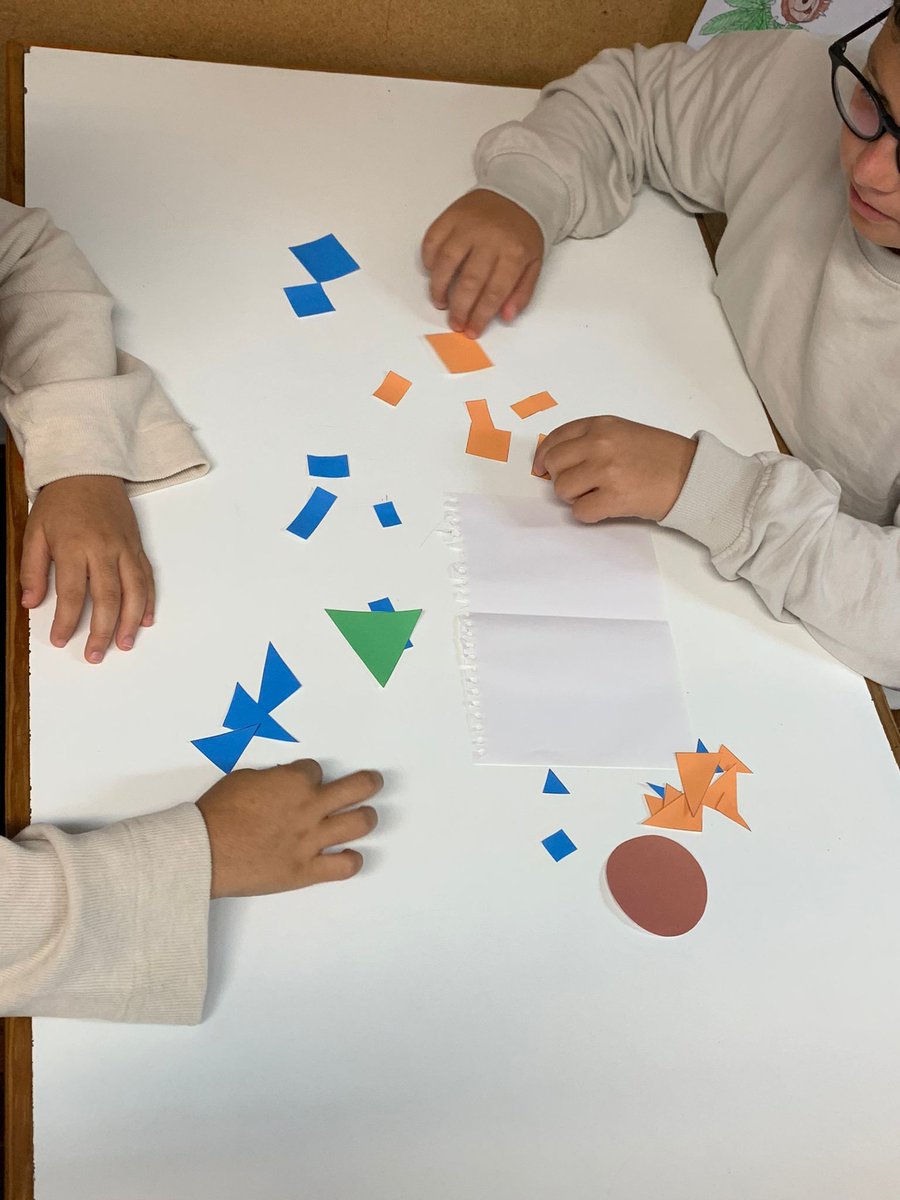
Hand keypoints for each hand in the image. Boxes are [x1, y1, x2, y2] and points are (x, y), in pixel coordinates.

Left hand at [21, 475, 154, 663]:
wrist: (89, 470)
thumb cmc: (60, 501)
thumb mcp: (34, 531)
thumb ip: (32, 569)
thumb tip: (30, 602)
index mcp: (74, 546)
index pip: (71, 592)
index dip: (66, 620)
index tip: (61, 640)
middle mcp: (103, 549)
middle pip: (107, 597)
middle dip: (101, 630)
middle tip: (96, 655)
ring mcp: (124, 548)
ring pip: (133, 591)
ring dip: (130, 621)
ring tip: (125, 644)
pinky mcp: (136, 546)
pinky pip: (146, 577)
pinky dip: (147, 600)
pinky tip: (144, 619)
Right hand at [196, 759, 381, 898]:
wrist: (203, 851)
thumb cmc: (217, 813)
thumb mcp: (243, 779)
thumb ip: (271, 780)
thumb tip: (281, 784)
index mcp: (294, 781)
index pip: (315, 771)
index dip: (309, 777)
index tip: (303, 784)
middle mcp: (310, 807)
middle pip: (356, 788)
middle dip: (368, 783)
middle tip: (372, 782)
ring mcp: (312, 839)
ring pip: (359, 823)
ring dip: (366, 817)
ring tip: (365, 816)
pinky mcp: (307, 870)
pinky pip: (344, 866)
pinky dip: (351, 860)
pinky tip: (348, 856)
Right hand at [421, 189, 543, 336]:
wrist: (517, 191)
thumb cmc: (523, 232)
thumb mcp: (534, 262)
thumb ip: (522, 292)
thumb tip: (506, 317)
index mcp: (514, 252)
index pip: (494, 292)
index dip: (480, 316)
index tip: (472, 330)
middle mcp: (489, 238)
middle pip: (469, 282)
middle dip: (460, 309)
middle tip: (455, 323)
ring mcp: (467, 225)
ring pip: (446, 262)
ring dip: (439, 288)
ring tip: (440, 302)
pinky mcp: (451, 215)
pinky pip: (432, 241)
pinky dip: (429, 260)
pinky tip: (433, 273)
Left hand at [534, 416, 696, 522]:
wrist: (692, 475)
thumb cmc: (661, 456)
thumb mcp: (624, 432)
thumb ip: (592, 440)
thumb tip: (556, 460)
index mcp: (601, 425)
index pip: (555, 438)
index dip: (544, 457)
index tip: (541, 469)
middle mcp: (600, 444)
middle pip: (553, 465)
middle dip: (561, 478)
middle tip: (580, 485)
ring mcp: (606, 471)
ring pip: (562, 489)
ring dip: (575, 497)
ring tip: (599, 494)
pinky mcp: (613, 498)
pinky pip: (580, 512)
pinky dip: (589, 514)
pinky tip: (607, 507)